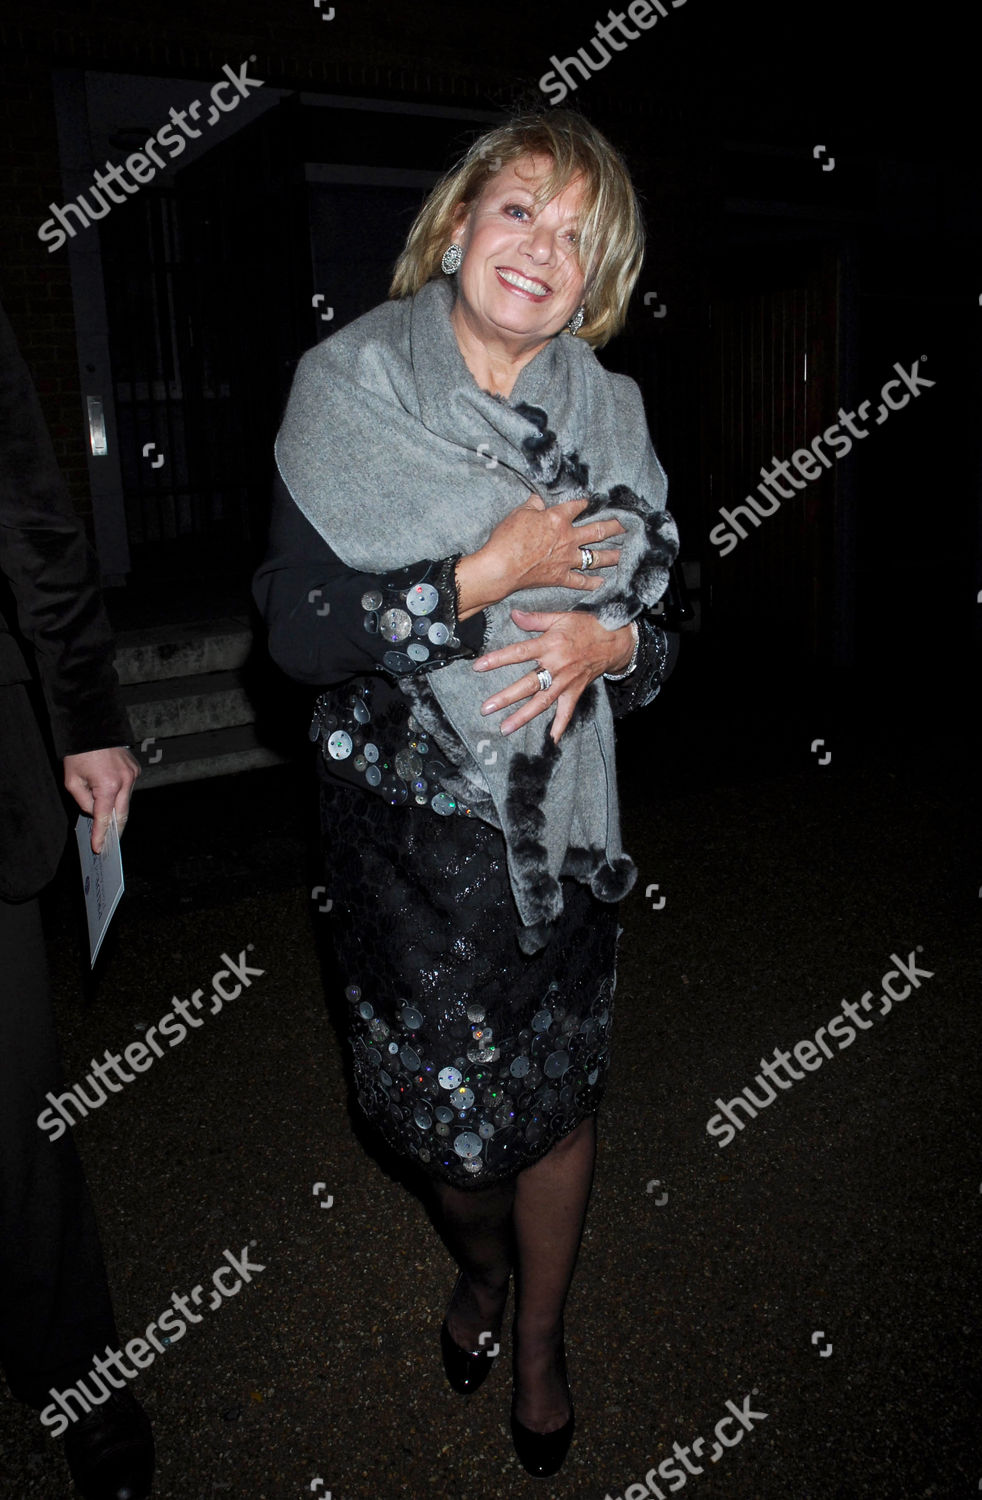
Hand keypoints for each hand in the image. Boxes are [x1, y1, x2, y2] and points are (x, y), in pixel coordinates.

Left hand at [63, 747, 140, 853]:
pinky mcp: (135, 769)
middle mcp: (125, 781)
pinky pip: (128, 789)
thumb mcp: (72, 781)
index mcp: (107, 785)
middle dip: (115, 831)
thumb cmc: (79, 754)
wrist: (93, 728)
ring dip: (117, 813)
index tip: (98, 848)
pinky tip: (112, 801)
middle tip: (109, 844)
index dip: (100, 835)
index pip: (104, 818)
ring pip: (126, 802)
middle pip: (121, 815)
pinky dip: (120, 797)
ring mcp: (133, 775)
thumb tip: (95, 812)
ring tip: (110, 826)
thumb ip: (84, 801)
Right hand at [456, 494, 625, 618]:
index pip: (577, 507)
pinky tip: (602, 582)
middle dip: (614, 526)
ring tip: (624, 553)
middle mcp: (568, 538)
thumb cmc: (508, 538)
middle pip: (597, 531)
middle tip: (627, 525)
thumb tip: (539, 500)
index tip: (592, 501)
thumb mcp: (519, 513)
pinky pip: (580, 581)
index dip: (585, 503)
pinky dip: (592, 583)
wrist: (501, 567)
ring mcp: (567, 560)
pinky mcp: (560, 577)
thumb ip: (533, 505)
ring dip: (612, 555)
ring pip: (595, 557)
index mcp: (558, 519)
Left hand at [472, 607, 635, 742]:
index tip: (478, 667)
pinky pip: (567, 711)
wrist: (614, 639)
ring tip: (505, 728)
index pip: (519, 653)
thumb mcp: (560, 617)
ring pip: (542, 702)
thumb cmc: (585, 626)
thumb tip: (512, 614)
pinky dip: (561, 725)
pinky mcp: (575, 691)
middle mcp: (556, 666)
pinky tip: (552, 739)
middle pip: (527, 684)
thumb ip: (535, 619)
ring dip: (523, 717)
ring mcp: (566, 682)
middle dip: (505, 697)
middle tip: (486, 708)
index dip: (498, 659)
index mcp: (549, 645)